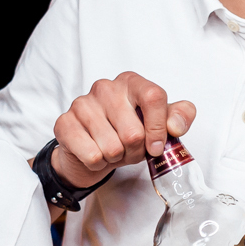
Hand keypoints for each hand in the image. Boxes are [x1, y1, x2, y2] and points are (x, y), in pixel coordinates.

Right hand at [51, 72, 197, 188]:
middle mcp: (105, 87)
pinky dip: (98, 163)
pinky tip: (95, 153)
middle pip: (133, 132)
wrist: (93, 150)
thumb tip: (176, 126)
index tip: (156, 147)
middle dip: (134, 151)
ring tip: (113, 151)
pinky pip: (92, 155)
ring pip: (112, 147)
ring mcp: (82, 103)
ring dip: (116, 158)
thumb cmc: (128, 132)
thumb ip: (179, 117)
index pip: (154, 97)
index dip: (158, 128)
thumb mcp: (159, 124)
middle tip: (129, 149)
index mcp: (131, 82)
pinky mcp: (65, 123)